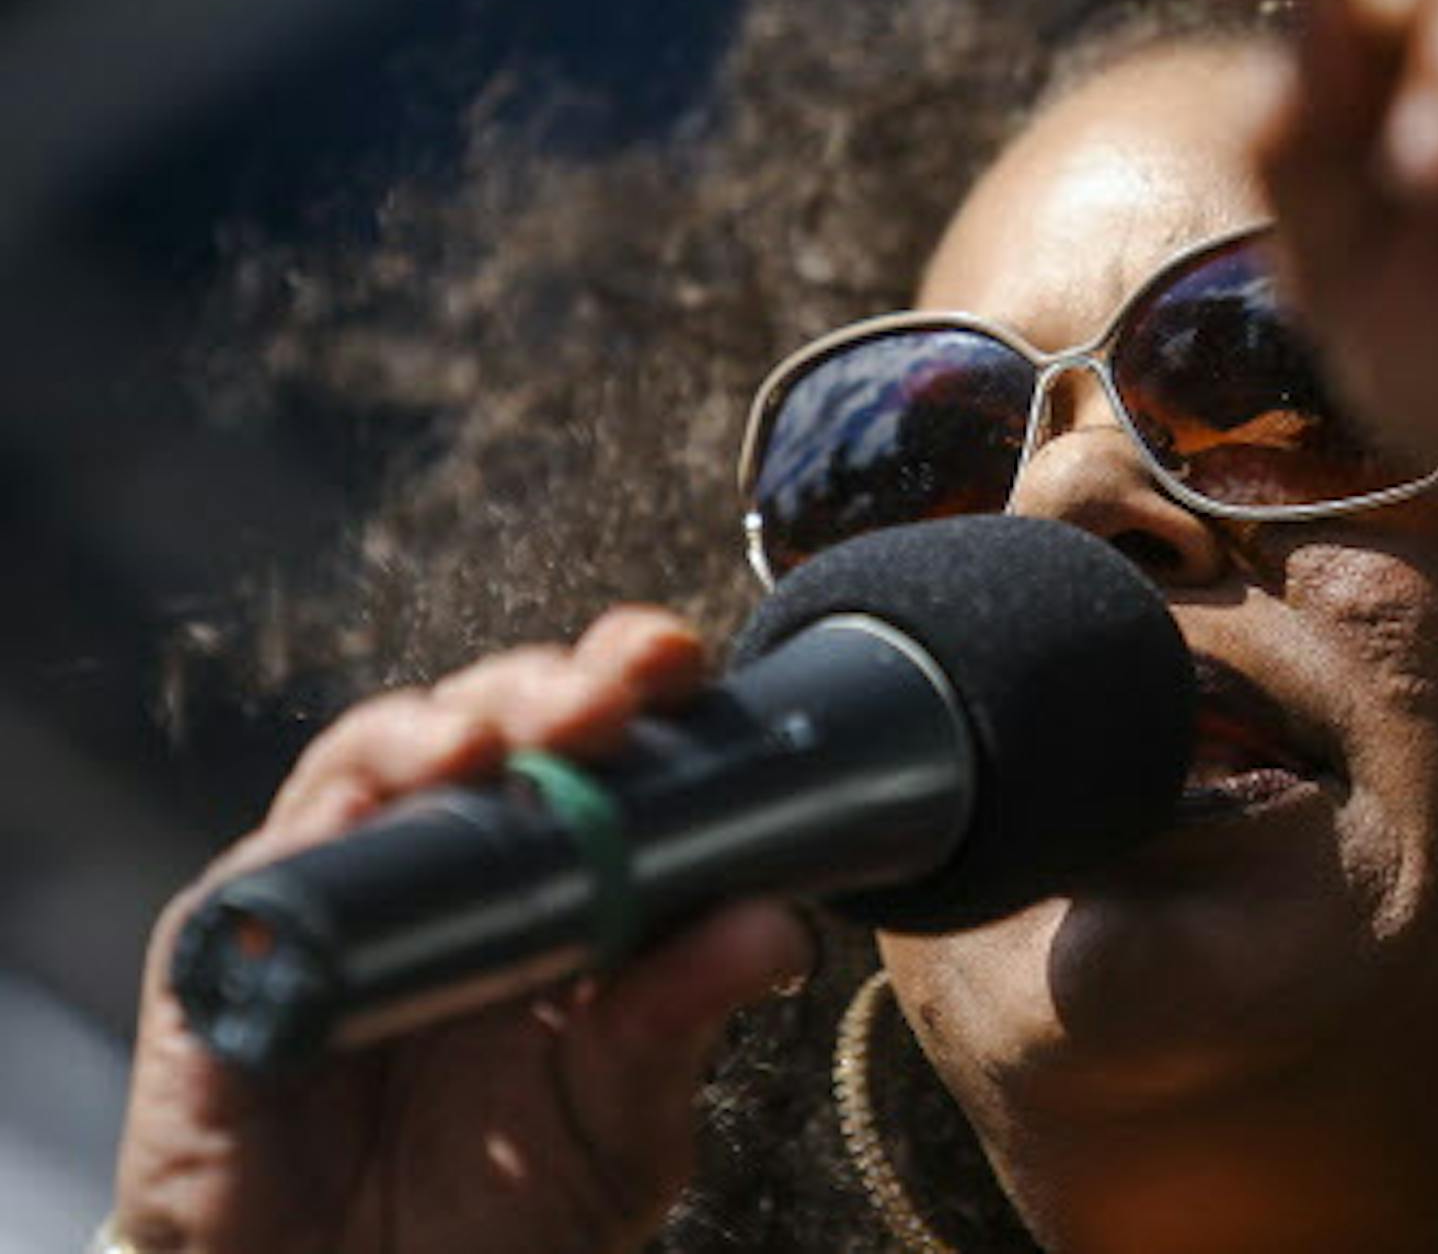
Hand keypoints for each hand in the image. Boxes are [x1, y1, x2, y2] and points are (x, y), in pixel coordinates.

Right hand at [113, 608, 813, 1253]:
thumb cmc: (490, 1216)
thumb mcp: (617, 1122)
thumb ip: (679, 1023)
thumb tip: (779, 925)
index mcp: (560, 879)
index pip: (602, 743)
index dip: (635, 680)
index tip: (676, 661)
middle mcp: (451, 863)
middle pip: (496, 721)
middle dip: (547, 687)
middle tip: (602, 700)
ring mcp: (342, 892)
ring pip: (377, 755)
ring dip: (437, 728)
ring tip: (489, 745)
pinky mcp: (235, 948)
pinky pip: (269, 862)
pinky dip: (319, 826)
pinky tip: (368, 812)